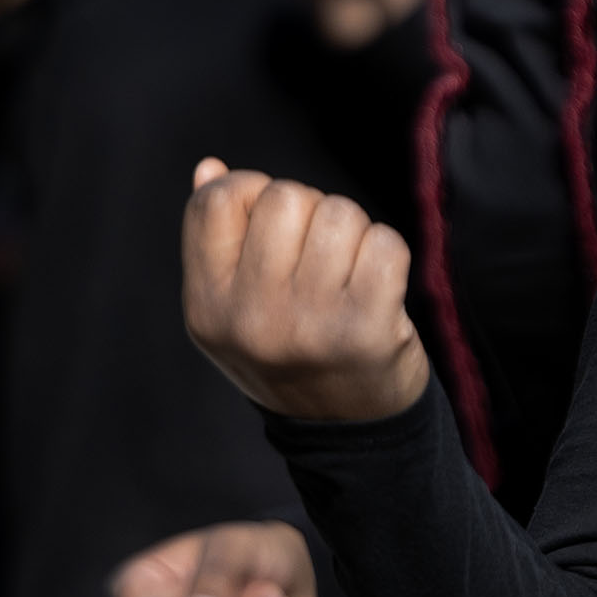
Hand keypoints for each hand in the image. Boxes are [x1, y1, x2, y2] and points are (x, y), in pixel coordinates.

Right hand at [182, 157, 430, 421]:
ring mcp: (308, 324)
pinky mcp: (366, 328)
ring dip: (354, 233)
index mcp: (207, 306)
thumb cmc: (292, 350)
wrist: (348, 428)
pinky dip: (388, 255)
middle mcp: (251, 317)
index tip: (276, 228)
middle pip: (287, 197)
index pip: (217, 200)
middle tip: (319, 260)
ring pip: (341, 213)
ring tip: (347, 276)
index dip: (254, 193)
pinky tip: (378, 290)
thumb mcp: (235, 307)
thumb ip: (217, 239)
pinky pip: (386, 242)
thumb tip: (210, 169)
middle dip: (312, 212)